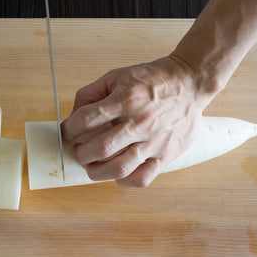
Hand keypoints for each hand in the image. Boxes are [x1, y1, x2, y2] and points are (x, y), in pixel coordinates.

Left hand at [61, 56, 216, 186]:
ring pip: (119, 167)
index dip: (69, 129)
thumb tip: (73, 116)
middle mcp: (140, 122)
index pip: (86, 119)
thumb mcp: (117, 76)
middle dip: (81, 153)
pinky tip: (118, 174)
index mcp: (126, 99)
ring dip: (97, 172)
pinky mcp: (166, 154)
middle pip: (100, 148)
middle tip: (78, 151)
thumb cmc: (152, 80)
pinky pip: (143, 178)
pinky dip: (125, 180)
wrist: (190, 82)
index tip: (66, 133)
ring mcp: (154, 141)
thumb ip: (91, 93)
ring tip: (92, 167)